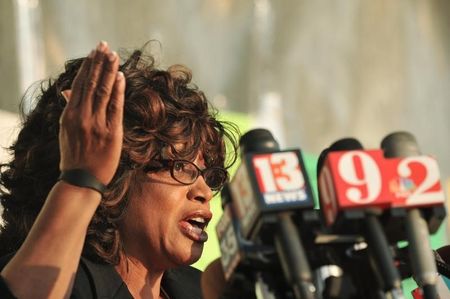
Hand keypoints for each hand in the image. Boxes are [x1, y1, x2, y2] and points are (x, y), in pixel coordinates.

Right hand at [59, 41, 124, 184]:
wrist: (81, 180)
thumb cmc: (75, 155)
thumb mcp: (66, 131)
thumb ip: (70, 109)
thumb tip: (67, 91)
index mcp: (69, 115)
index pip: (79, 84)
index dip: (88, 66)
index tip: (94, 52)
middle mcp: (81, 116)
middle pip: (91, 83)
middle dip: (98, 63)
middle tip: (104, 45)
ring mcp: (96, 124)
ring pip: (102, 91)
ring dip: (108, 71)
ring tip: (113, 55)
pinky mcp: (111, 132)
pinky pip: (115, 107)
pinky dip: (117, 90)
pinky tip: (120, 76)